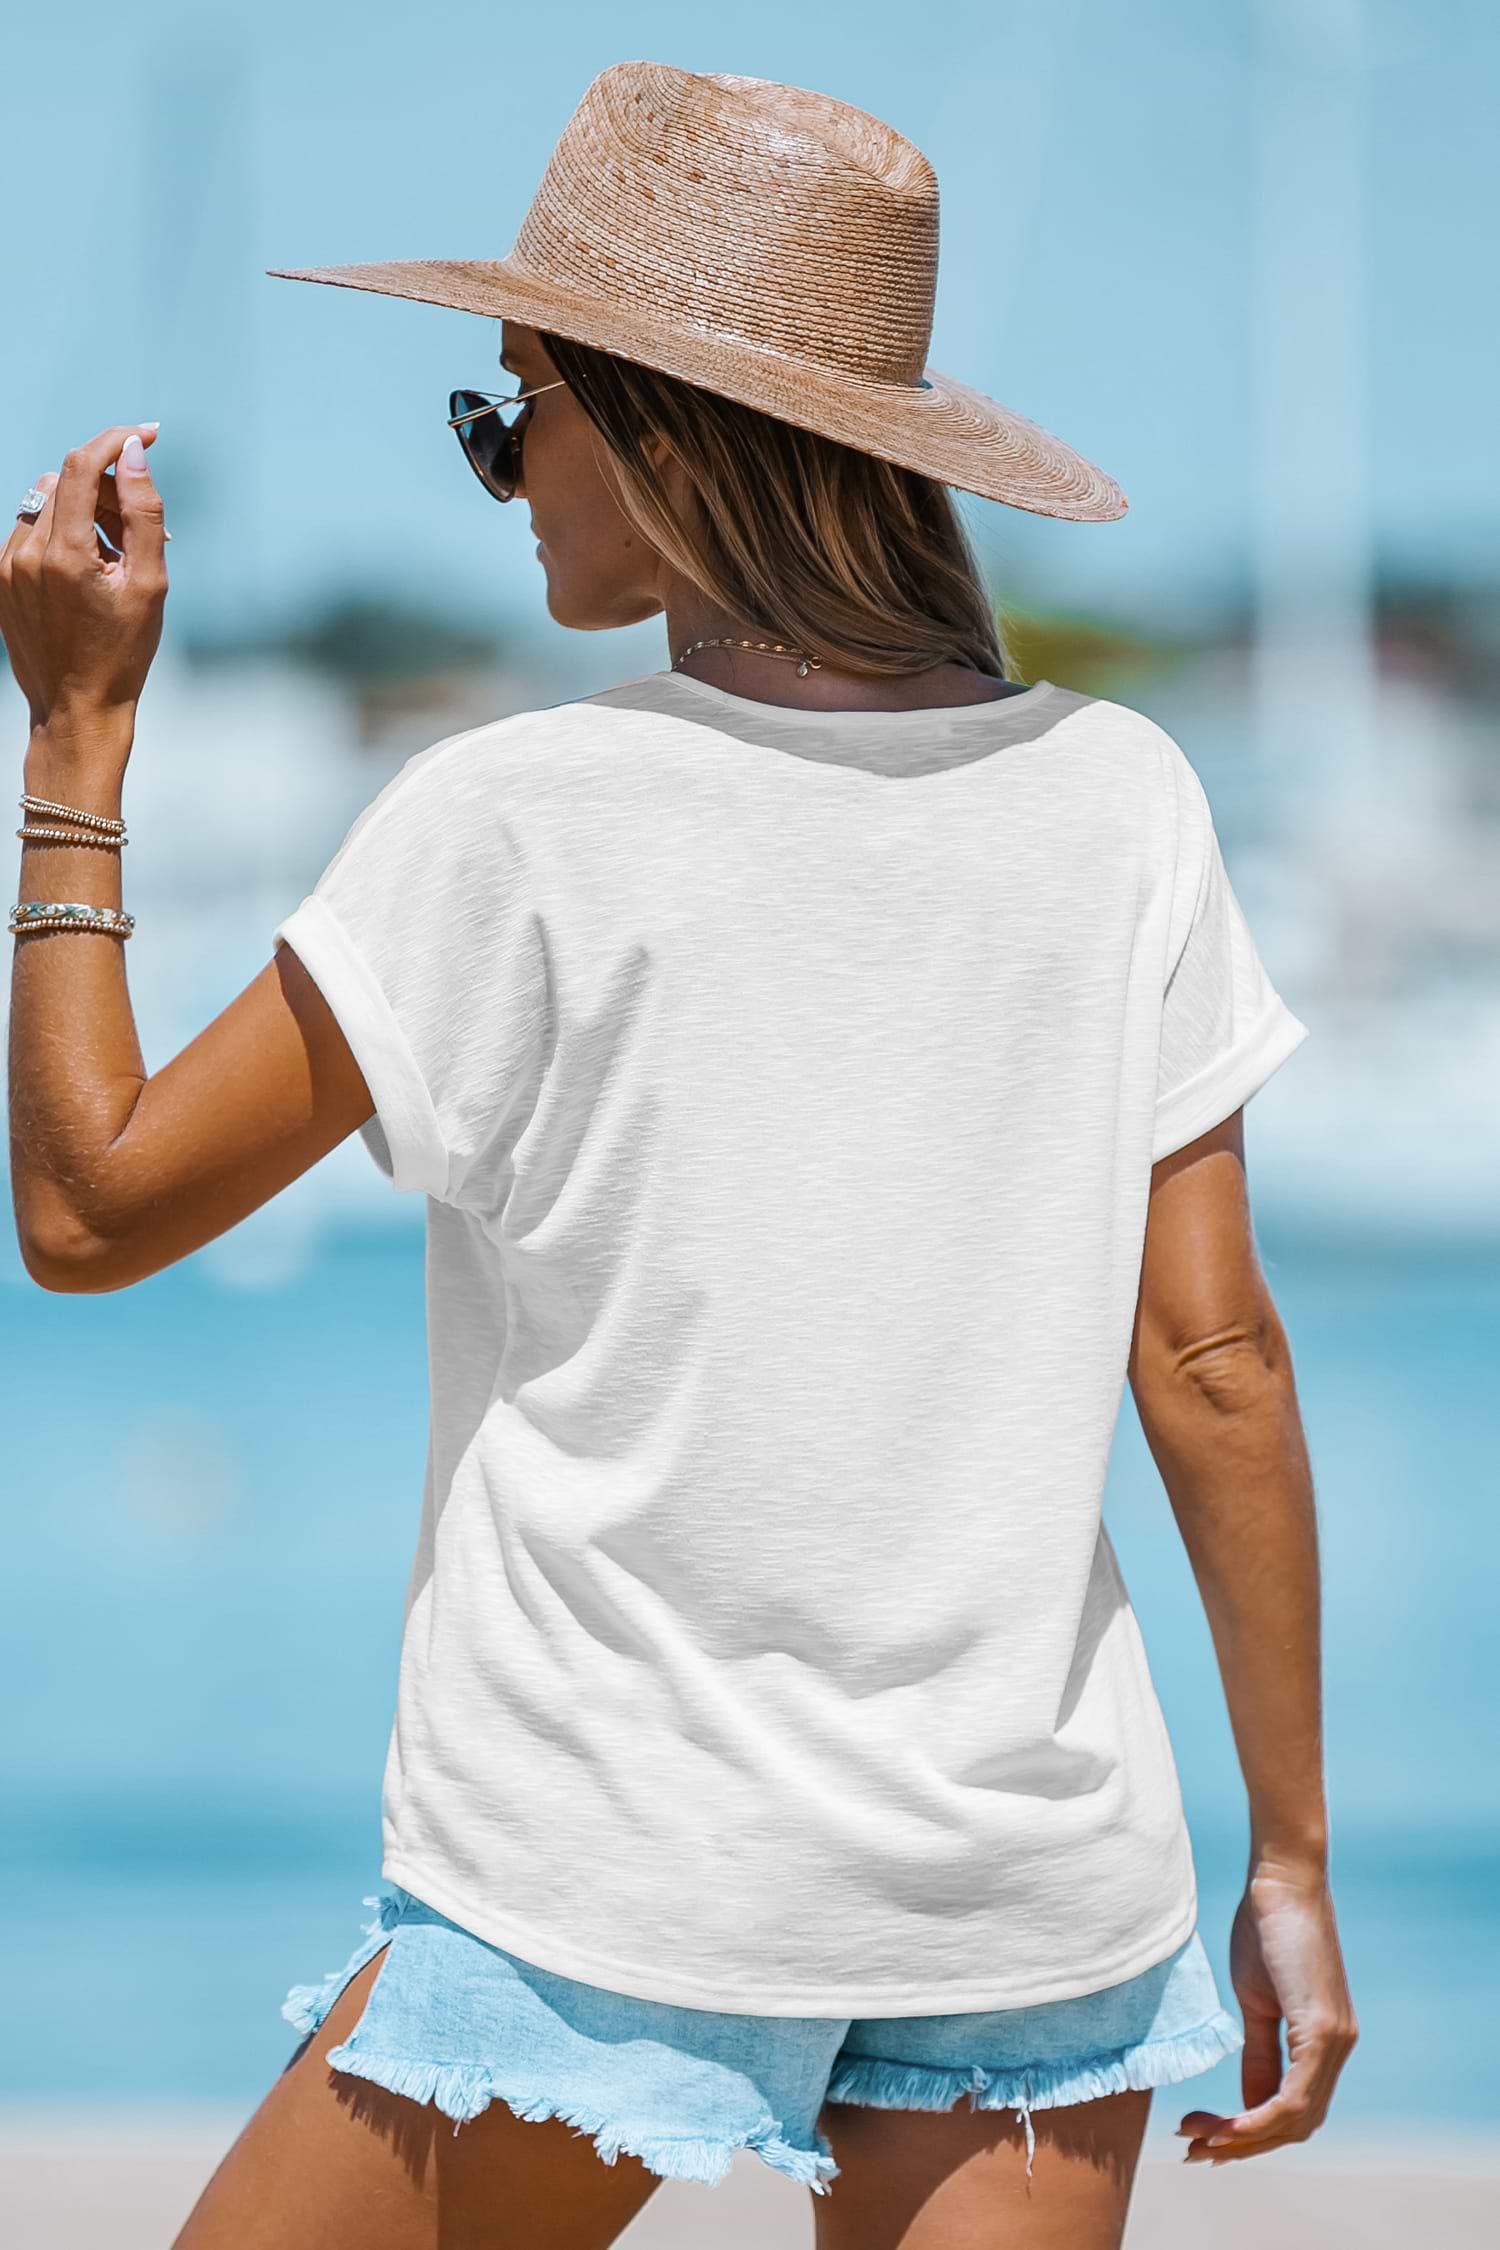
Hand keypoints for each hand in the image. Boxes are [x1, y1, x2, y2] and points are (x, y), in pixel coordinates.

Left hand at [0, 423, 167, 735]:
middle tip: (141, 531)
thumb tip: (134, 454)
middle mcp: (25, 554)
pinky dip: (61, 533)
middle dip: (109, 489)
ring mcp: (6, 566)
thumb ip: (144, 514)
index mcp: (65, 557)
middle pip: (66, 481)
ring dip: (84, 511)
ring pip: (46, 502)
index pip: (81, 466)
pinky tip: (86, 572)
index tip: (147, 434)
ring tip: (114, 558)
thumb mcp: (150, 585)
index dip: (115, 440)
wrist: (77, 709)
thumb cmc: (123, 654)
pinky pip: (30, 529)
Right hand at [1178, 1862, 1358, 2165]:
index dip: (1249, 2131)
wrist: (1281, 1878)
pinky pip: (1294, 2098)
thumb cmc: (1265, 1926)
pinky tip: (1226, 2125)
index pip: (1292, 2109)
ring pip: (1296, 2120)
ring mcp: (1335, 2041)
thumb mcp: (1257, 1999)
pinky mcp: (1324, 2032)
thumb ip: (1260, 2051)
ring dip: (1245, 2138)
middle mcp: (1339, 2047)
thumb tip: (1249, 2104)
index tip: (1203, 2135)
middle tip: (1194, 2149)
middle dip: (1243, 2145)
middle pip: (1296, 2126)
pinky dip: (1259, 2119)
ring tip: (1198, 2139)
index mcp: (1323, 2040)